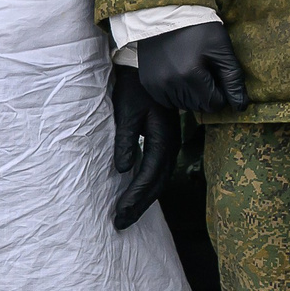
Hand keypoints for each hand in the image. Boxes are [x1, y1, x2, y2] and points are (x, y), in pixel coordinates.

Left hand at [110, 65, 178, 230]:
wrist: (147, 66)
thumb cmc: (134, 87)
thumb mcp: (127, 112)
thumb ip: (126, 140)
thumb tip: (123, 169)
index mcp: (163, 139)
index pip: (149, 177)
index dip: (134, 198)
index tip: (119, 215)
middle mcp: (170, 145)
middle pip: (157, 184)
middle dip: (139, 206)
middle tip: (120, 224)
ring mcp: (169, 143)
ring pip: (159, 179)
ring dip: (144, 198)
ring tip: (126, 215)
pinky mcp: (164, 140)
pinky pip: (157, 170)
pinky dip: (147, 185)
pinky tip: (135, 193)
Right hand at [136, 22, 248, 114]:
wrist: (167, 13)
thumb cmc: (199, 28)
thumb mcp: (221, 49)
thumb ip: (233, 79)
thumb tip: (241, 107)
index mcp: (190, 75)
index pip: (214, 104)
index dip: (221, 92)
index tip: (217, 74)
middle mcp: (170, 84)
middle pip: (198, 106)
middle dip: (206, 93)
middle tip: (204, 69)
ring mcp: (156, 85)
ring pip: (183, 105)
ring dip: (191, 94)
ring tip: (191, 69)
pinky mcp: (148, 83)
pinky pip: (168, 100)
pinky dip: (176, 92)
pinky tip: (178, 73)